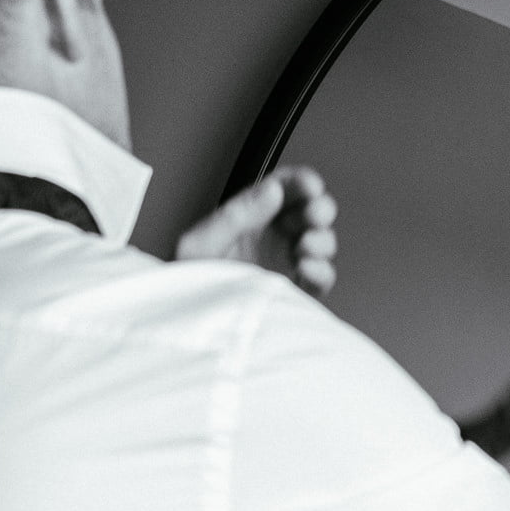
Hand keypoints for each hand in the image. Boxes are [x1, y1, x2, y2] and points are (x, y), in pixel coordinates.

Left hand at [176, 165, 337, 296]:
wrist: (189, 328)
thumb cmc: (186, 286)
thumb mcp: (201, 243)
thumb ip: (236, 213)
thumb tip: (271, 191)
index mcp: (249, 218)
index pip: (282, 189)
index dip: (300, 183)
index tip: (309, 186)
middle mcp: (271, 238)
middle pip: (309, 212)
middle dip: (319, 209)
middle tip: (314, 214)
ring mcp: (285, 264)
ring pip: (321, 242)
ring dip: (322, 239)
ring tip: (306, 246)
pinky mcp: (295, 292)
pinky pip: (321, 278)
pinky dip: (322, 270)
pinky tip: (307, 268)